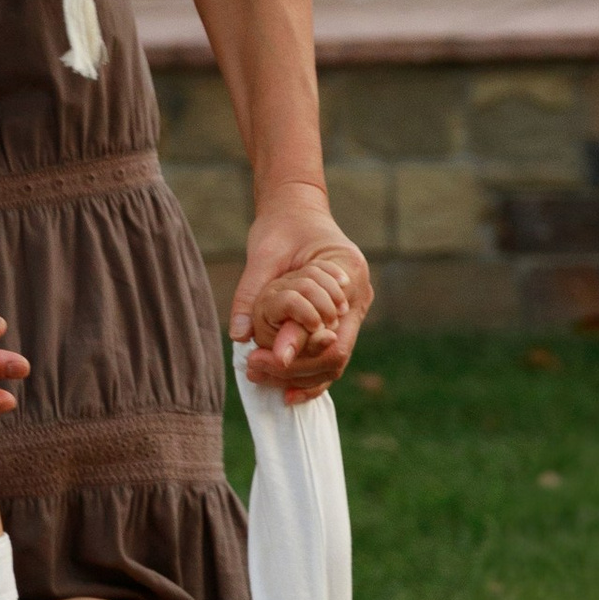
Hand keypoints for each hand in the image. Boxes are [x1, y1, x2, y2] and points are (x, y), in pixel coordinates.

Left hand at [231, 199, 370, 401]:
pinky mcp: (340, 317)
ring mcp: (352, 308)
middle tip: (255, 371)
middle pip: (336, 354)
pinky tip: (285, 389)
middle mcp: (359, 294)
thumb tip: (239, 336)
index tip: (265, 361)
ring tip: (262, 379)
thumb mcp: (263, 254)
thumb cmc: (282, 227)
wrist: (296, 210)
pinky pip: (330, 352)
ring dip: (301, 377)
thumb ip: (252, 293)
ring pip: (335, 359)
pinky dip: (309, 371)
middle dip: (296, 371)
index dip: (301, 355)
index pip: (334, 333)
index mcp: (349, 272)